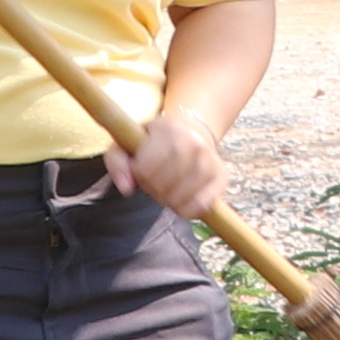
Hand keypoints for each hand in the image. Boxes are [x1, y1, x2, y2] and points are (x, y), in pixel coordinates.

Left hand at [117, 112, 231, 220]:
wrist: (191, 130)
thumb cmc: (153, 141)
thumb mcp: (127, 144)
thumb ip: (118, 164)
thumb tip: (126, 190)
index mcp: (168, 130)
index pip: (147, 168)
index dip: (139, 176)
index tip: (140, 171)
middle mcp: (194, 143)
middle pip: (165, 184)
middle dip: (153, 190)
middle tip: (153, 183)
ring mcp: (211, 160)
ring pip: (183, 197)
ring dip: (169, 201)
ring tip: (166, 190)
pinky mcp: (222, 177)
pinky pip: (202, 205)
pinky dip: (187, 210)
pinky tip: (179, 201)